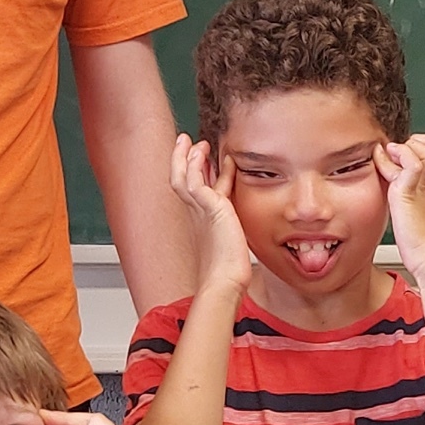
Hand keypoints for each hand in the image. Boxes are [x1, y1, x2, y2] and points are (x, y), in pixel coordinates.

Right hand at [169, 134, 253, 299]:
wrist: (225, 281)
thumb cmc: (230, 272)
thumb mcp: (235, 244)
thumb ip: (236, 232)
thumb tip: (242, 234)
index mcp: (204, 222)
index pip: (200, 192)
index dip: (201, 174)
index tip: (205, 160)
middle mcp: (198, 215)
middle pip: (183, 181)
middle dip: (185, 161)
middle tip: (188, 144)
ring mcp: (199, 212)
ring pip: (182, 178)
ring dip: (186, 158)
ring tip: (193, 143)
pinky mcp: (208, 209)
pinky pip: (194, 181)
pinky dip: (194, 165)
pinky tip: (199, 152)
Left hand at [381, 133, 424, 271]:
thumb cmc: (422, 249)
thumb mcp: (410, 216)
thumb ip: (402, 201)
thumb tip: (388, 194)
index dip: (412, 151)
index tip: (393, 156)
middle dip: (410, 144)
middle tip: (391, 153)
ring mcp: (424, 186)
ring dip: (405, 147)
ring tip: (389, 154)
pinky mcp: (412, 192)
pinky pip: (413, 162)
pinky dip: (401, 154)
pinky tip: (387, 156)